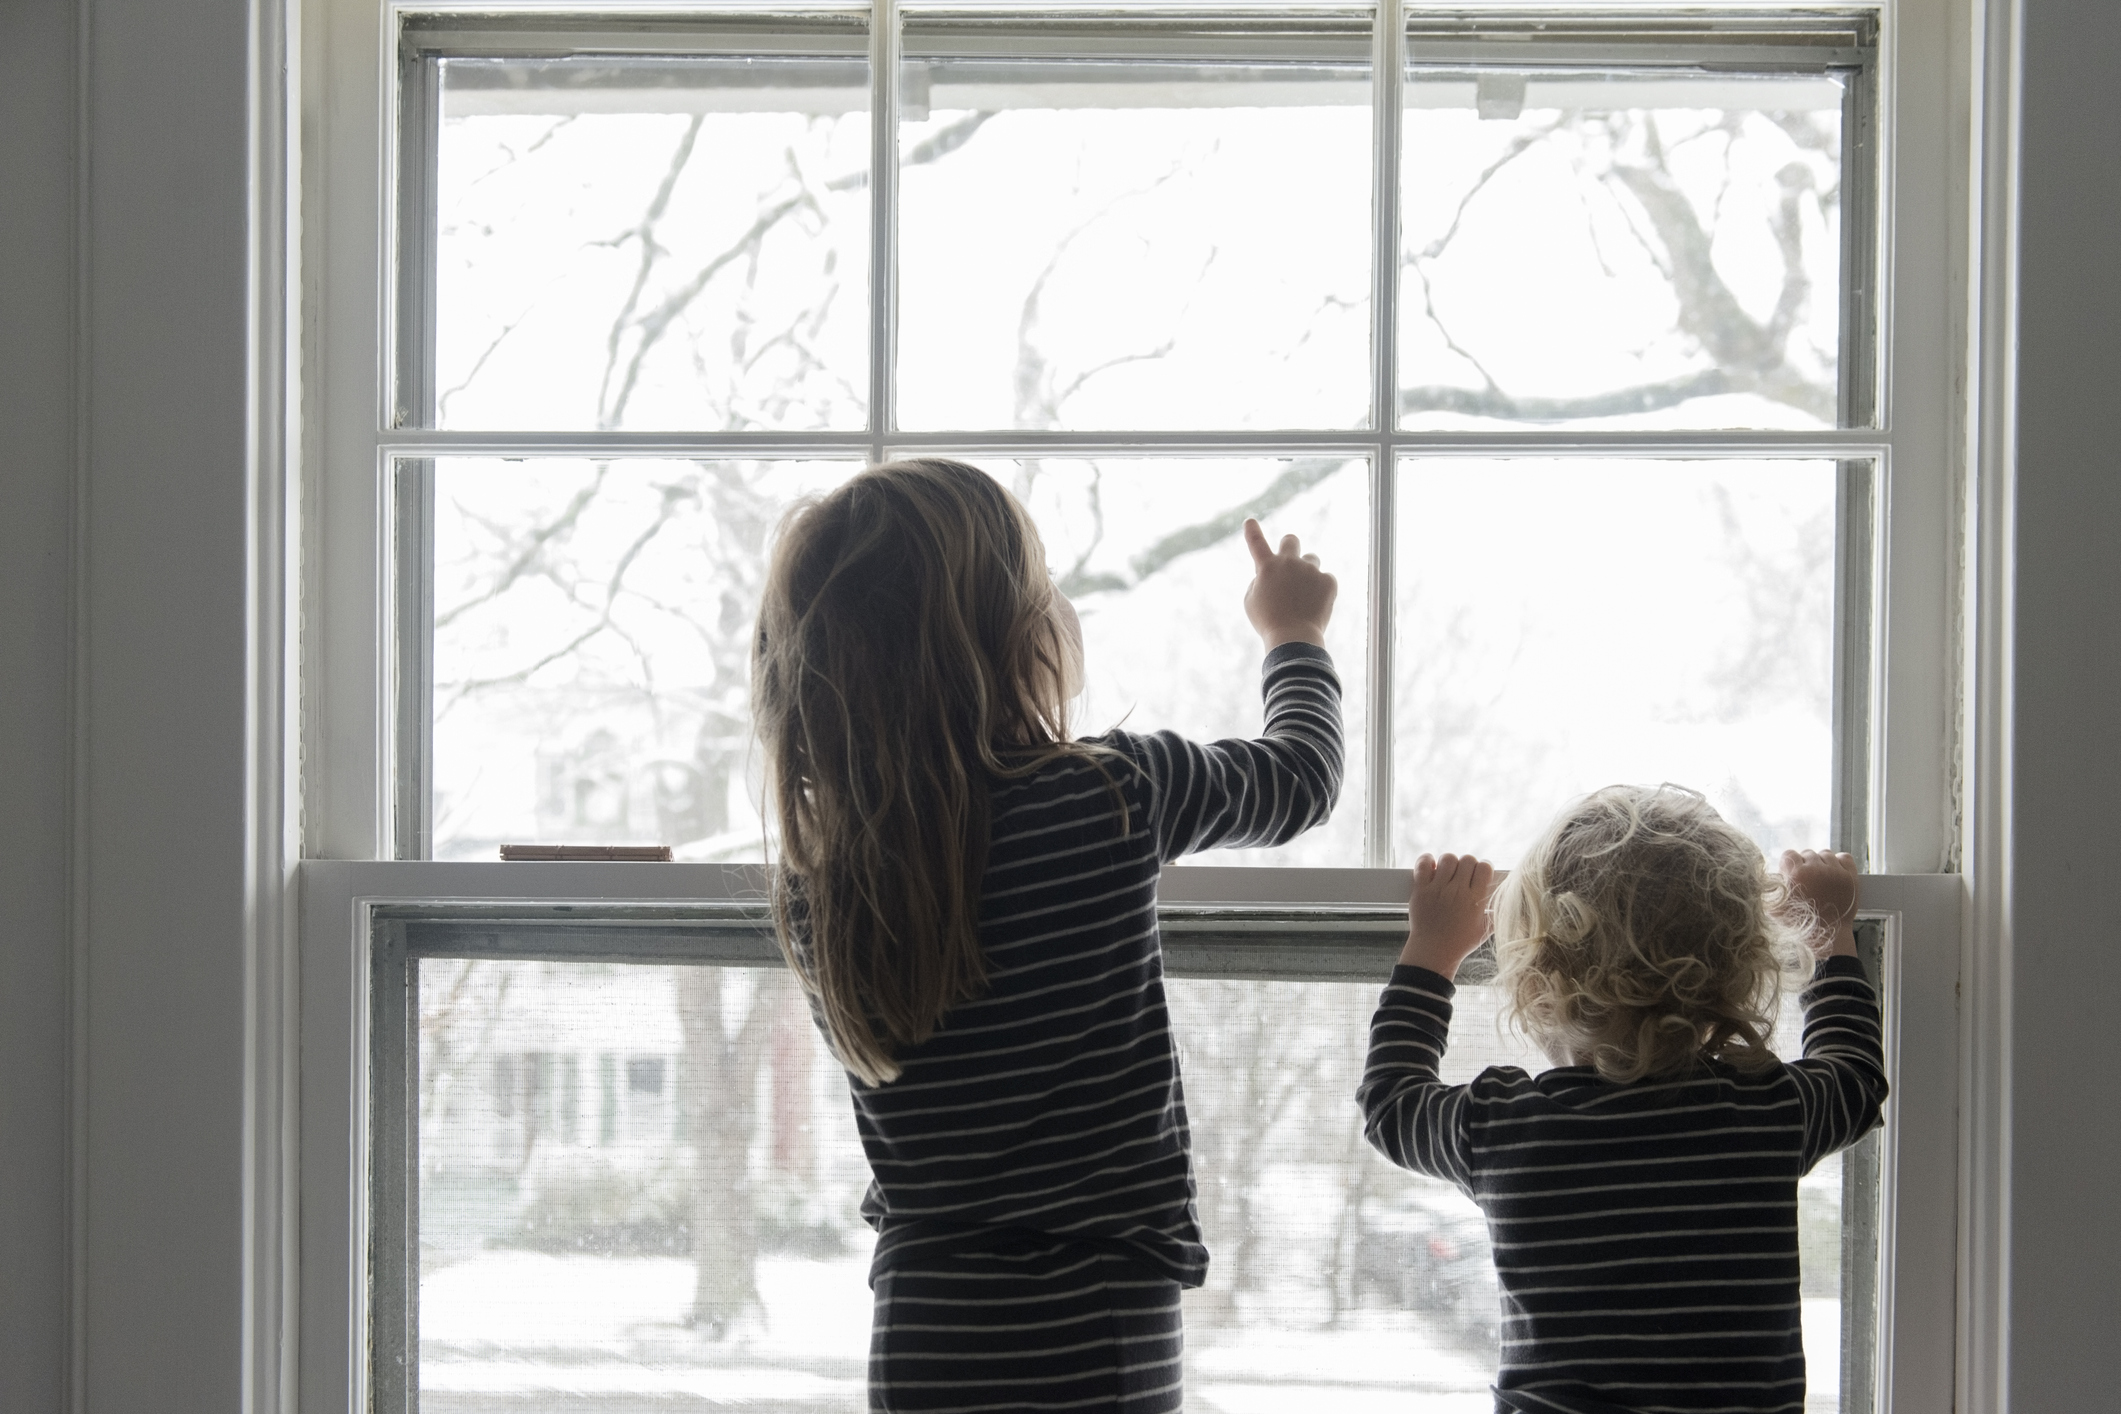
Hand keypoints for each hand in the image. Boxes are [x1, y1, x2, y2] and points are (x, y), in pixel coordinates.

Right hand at [1242, 518, 1336, 650]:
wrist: (1293, 637)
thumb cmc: (1268, 622)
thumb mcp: (1252, 602)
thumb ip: (1260, 581)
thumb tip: (1273, 573)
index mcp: (1267, 567)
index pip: (1256, 543)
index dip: (1253, 531)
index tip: (1250, 521)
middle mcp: (1289, 563)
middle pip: (1291, 540)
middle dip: (1289, 545)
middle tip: (1290, 560)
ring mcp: (1310, 570)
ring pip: (1311, 559)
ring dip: (1307, 570)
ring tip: (1303, 593)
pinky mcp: (1328, 581)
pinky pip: (1326, 579)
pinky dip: (1322, 589)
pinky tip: (1315, 605)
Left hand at [1399, 853, 1495, 980]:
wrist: (1433, 952)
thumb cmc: (1459, 943)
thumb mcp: (1485, 930)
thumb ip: (1497, 914)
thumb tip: (1508, 901)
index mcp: (1474, 899)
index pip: (1484, 867)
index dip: (1484, 868)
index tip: (1480, 874)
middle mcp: (1456, 891)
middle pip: (1467, 860)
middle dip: (1468, 865)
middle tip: (1464, 875)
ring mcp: (1437, 889)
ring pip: (1447, 859)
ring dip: (1450, 863)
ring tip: (1449, 873)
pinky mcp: (1420, 890)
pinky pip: (1422, 864)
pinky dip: (1426, 861)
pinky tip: (1431, 867)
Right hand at [1779, 849, 1859, 958]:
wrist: (1828, 936)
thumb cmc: (1800, 924)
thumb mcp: (1776, 908)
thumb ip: (1771, 890)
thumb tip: (1768, 878)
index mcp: (1796, 874)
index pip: (1789, 854)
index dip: (1788, 864)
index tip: (1791, 875)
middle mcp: (1816, 869)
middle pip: (1808, 853)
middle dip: (1805, 864)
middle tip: (1807, 881)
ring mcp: (1836, 872)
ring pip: (1826, 854)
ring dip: (1822, 863)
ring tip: (1821, 878)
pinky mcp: (1851, 877)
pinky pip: (1844, 857)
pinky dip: (1840, 862)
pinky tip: (1835, 872)